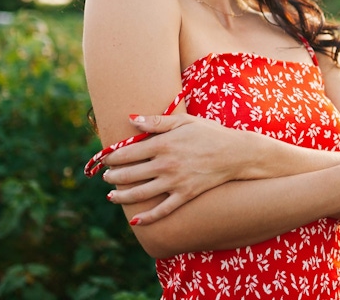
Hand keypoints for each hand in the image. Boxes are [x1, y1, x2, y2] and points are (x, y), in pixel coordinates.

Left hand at [102, 114, 242, 223]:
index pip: (128, 153)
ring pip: (140, 194)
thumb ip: (156, 121)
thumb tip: (131, 119)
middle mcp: (166, 165)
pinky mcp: (185, 196)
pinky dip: (148, 217)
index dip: (112, 157)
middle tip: (105, 177)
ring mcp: (175, 182)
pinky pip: (163, 210)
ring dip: (122, 196)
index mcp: (163, 144)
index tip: (104, 159)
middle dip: (113, 176)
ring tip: (112, 196)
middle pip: (130, 174)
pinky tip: (135, 221)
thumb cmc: (208, 133)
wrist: (235, 153)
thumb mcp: (183, 121)